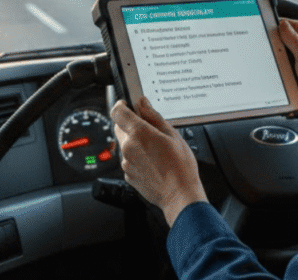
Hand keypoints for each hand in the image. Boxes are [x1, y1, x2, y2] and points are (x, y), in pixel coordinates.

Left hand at [111, 96, 207, 225]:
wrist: (179, 195)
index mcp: (138, 133)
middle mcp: (127, 147)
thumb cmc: (180, 167)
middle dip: (131, 124)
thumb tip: (142, 103)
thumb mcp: (172, 134)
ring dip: (135, 141)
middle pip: (119, 127)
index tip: (129, 105)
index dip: (123, 105)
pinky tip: (153, 162)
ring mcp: (126, 162)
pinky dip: (137, 157)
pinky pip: (128, 159)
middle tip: (149, 129)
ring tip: (155, 149)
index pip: (117, 111)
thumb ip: (153, 116)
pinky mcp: (128, 174)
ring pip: (125, 144)